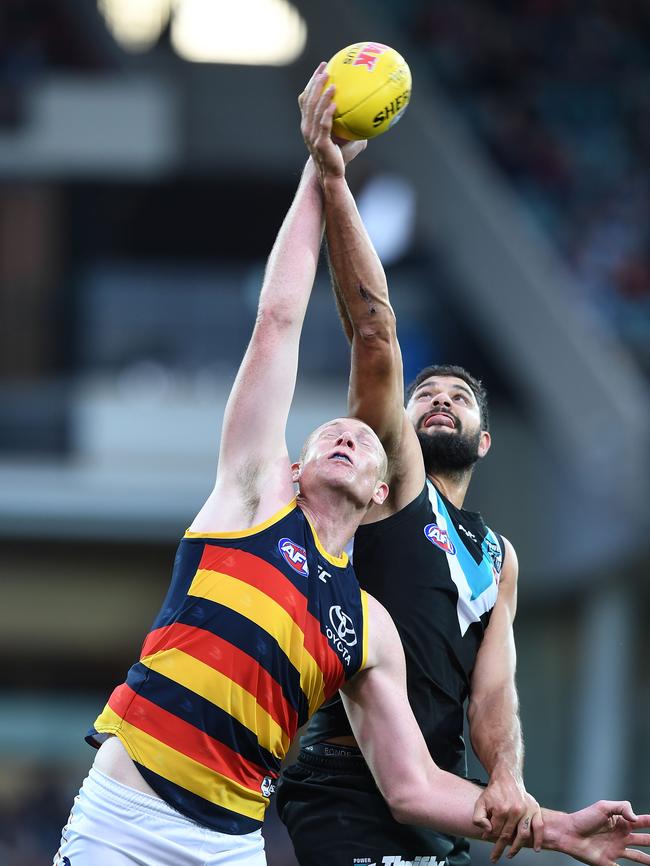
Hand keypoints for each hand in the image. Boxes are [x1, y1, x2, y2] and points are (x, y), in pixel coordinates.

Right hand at [299, 63, 366, 182]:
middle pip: (308, 100)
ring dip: (323, 95)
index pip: (306, 99)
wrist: (331, 174)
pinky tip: (335, 103)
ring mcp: (312, 135)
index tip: (321, 68)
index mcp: (309, 123)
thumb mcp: (345, 137)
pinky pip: (324, 125)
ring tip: (332, 82)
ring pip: (315, 110)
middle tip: (325, 68)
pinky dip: (328, 113)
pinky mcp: (320, 143)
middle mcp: (307, 127)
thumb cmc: (338, 157)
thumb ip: (352, 124)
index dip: (311, 83)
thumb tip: (370, 114)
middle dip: (316, 82)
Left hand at [472, 768, 542, 861]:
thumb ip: (479, 818)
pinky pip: (539, 827)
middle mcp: (515, 811)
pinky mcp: (535, 809)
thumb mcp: (480, 802)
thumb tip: (488, 831)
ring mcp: (527, 811)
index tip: (486, 840)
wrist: (507, 778)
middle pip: (508, 835)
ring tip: (510, 854)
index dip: (490, 836)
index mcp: (501, 809)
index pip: (496, 831)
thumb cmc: (494, 792)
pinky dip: (538, 839)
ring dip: (517, 847)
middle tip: (495, 857)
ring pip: (523, 835)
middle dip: (500, 848)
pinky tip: (535, 848)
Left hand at [553, 801, 649, 865]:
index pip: (642, 822)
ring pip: (638, 856)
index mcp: (621, 822)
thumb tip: (636, 818)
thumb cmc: (584, 818)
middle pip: (644, 840)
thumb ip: (622, 808)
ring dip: (647, 859)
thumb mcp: (603, 807)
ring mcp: (616, 850)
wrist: (568, 833)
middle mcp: (621, 837)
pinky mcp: (609, 863)